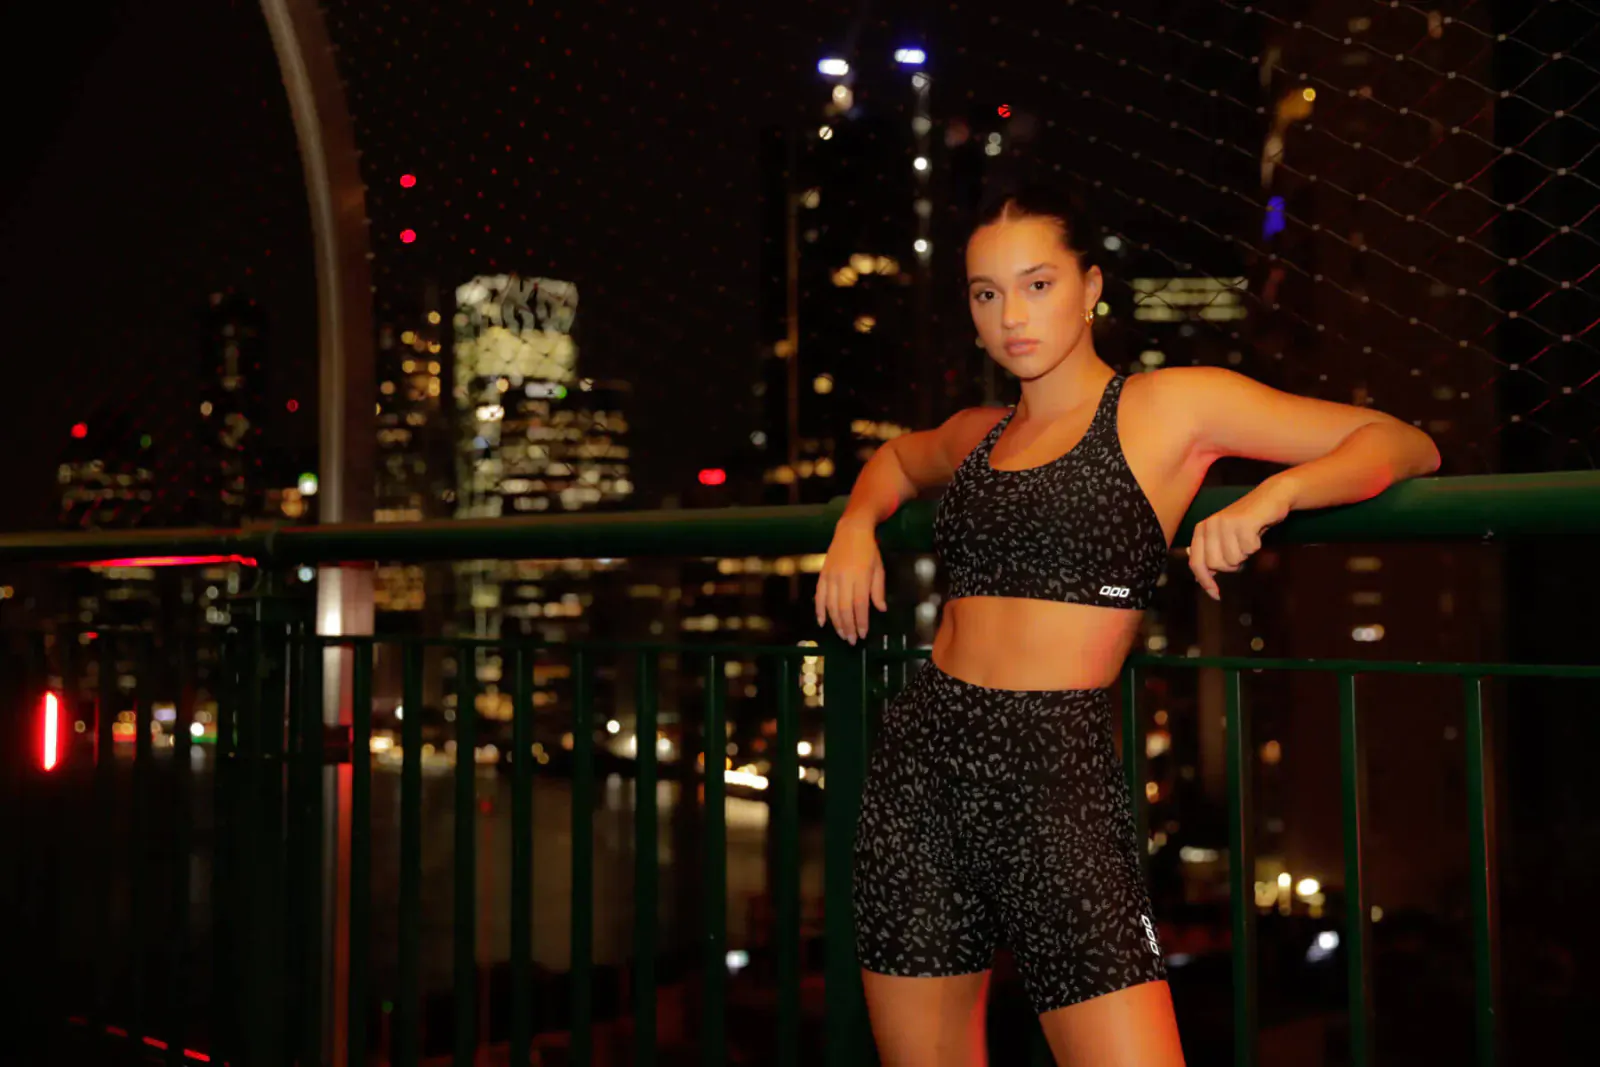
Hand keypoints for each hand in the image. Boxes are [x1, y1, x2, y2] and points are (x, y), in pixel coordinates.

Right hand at [814, 514, 886, 643]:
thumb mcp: (879, 568)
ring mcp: (831, 576)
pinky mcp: (823, 574)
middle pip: (844, 608)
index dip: (861, 622)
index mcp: (861, 576)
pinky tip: (822, 623)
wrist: (851, 530)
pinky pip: (819, 596)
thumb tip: (881, 609)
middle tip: (852, 640)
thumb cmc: (869, 550)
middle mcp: (844, 577)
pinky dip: (820, 611)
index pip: (860, 605)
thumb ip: (878, 590)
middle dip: (848, 627)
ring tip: (842, 634)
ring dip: (836, 623)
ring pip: (831, 605)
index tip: (863, 634)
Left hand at [1186, 482, 1293, 599]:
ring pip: (1233, 559)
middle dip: (1232, 565)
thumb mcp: (1224, 537)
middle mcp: (1209, 525)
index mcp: (1201, 529)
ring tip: (1248, 539)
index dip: (1205, 582)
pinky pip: (1249, 550)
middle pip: (1216, 565)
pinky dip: (1256, 546)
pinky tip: (1257, 533)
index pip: (1196, 563)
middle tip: (1241, 551)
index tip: (1216, 595)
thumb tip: (1201, 578)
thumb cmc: (1247, 522)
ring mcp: (1225, 522)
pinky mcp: (1242, 522)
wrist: (1270, 497)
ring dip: (1245, 554)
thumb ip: (1211, 553)